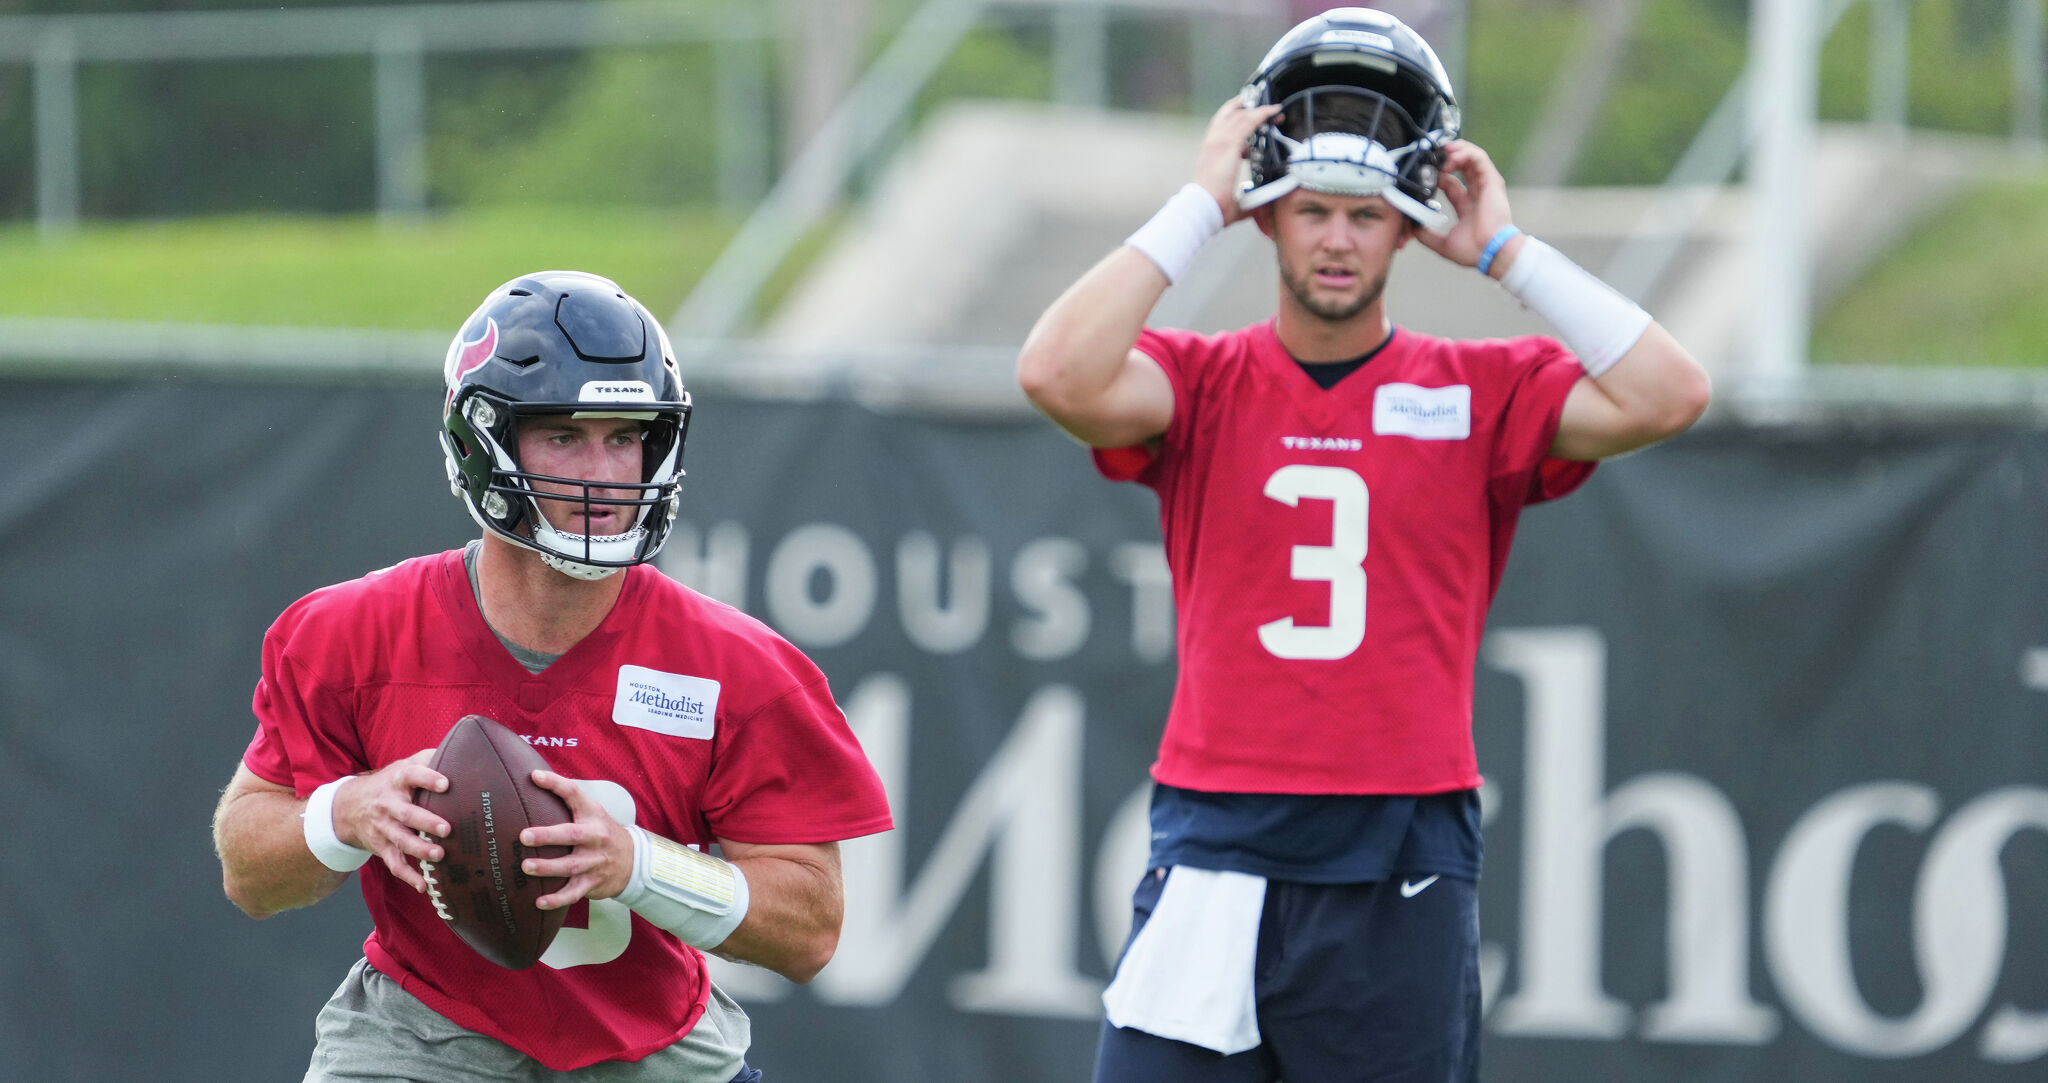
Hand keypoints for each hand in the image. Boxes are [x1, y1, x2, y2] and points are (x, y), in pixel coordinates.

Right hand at [330, 748, 449, 892]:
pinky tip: (424, 886)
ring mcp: (383, 828)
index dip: (427, 778)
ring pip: (400, 840)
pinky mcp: (381, 847)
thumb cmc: (391, 784)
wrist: (349, 806)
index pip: (410, 775)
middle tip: (447, 828)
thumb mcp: (404, 766)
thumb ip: (430, 759)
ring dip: (419, 849)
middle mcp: (388, 805)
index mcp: (397, 781)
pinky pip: (394, 863)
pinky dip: (408, 876)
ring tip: (439, 855)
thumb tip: (464, 751)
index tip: (446, 784)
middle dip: (426, 822)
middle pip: (406, 813)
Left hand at [520, 771, 635, 909]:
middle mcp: (596, 837)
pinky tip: (540, 903)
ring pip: (570, 866)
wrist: (633, 861)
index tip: (535, 777)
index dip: (555, 784)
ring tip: (526, 867)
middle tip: (524, 836)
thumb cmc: (602, 833)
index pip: (574, 794)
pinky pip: (574, 893)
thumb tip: (533, 780)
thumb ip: (569, 802)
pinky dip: (557, 899)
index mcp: (593, 815)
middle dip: (548, 836)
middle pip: (572, 835)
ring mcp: (595, 861)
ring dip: (547, 867)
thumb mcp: (593, 813)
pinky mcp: (592, 883)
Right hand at [1194, 97, 1282, 226]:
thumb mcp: (1229, 192)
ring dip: (1259, 111)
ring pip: (1241, 115)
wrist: (1204, 205)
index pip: (1222, 125)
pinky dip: (1262, 114)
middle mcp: (1213, 141)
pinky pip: (1249, 121)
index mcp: (1210, 151)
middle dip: (1248, 109)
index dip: (1237, 118)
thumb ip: (1244, 195)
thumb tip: (1258, 202)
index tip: (1251, 118)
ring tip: (1274, 110)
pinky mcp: (1229, 143)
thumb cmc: (1213, 204)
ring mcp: (1219, 140)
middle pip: (1230, 114)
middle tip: (1266, 110)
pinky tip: (1273, 111)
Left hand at [1413, 140, 1517, 271]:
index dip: (1437, 175)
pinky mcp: (1492, 180)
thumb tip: (1413, 228)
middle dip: (1446, 157)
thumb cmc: (1474, 251)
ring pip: (1471, 157)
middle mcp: (1476, 193)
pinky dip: (1465, 153)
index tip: (1423, 174)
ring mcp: (1485, 185)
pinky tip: (1451, 158)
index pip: (1450, 182)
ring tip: (1441, 152)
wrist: (1491, 252)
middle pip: (1462, 165)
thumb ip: (1427, 235)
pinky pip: (1479, 159)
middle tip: (1431, 155)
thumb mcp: (1443, 244)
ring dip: (1455, 151)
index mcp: (1466, 205)